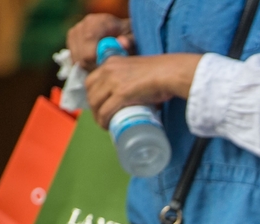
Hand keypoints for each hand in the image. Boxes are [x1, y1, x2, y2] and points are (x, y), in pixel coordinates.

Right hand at [67, 13, 133, 67]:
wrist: (120, 31)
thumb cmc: (128, 36)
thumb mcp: (133, 38)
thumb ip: (130, 41)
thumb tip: (123, 43)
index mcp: (99, 21)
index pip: (88, 39)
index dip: (94, 58)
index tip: (104, 67)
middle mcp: (85, 24)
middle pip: (81, 53)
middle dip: (92, 66)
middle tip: (104, 70)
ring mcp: (76, 31)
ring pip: (76, 58)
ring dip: (88, 66)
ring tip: (101, 65)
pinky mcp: (72, 39)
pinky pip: (73, 58)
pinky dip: (83, 64)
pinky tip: (94, 63)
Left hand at [86, 54, 201, 127]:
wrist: (169, 72)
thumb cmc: (161, 71)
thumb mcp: (138, 68)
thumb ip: (132, 77)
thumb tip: (136, 93)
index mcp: (111, 62)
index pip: (91, 80)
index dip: (93, 95)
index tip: (99, 106)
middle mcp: (108, 70)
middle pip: (90, 92)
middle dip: (93, 108)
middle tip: (102, 117)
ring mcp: (113, 82)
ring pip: (95, 103)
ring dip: (97, 116)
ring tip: (105, 124)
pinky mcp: (121, 93)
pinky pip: (105, 111)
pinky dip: (103, 120)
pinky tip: (106, 126)